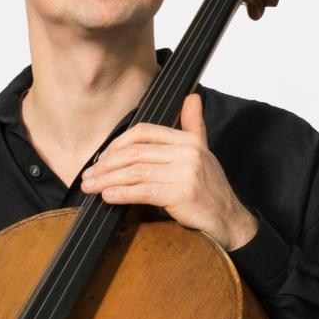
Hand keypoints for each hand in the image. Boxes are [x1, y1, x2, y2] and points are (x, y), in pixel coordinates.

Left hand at [73, 92, 256, 254]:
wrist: (230, 220)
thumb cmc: (211, 190)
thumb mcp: (203, 152)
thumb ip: (194, 126)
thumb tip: (192, 98)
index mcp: (189, 140)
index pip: (143, 132)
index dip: (117, 144)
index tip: (102, 158)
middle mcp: (188, 153)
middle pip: (135, 153)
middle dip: (106, 165)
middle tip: (89, 176)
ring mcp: (186, 173)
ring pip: (135, 172)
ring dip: (107, 180)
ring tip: (91, 187)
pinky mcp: (182, 194)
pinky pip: (143, 191)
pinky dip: (121, 194)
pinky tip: (108, 197)